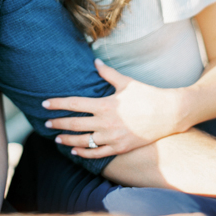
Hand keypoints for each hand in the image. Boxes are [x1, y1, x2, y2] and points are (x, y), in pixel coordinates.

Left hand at [42, 59, 182, 157]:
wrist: (171, 114)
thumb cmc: (148, 95)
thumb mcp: (126, 82)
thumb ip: (108, 73)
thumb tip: (95, 61)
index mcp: (106, 105)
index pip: (74, 104)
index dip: (57, 104)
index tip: (44, 104)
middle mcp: (107, 123)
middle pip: (75, 124)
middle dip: (58, 123)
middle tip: (45, 123)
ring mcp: (113, 137)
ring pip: (83, 142)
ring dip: (67, 140)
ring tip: (56, 138)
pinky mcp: (121, 147)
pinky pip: (98, 153)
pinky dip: (84, 153)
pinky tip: (74, 151)